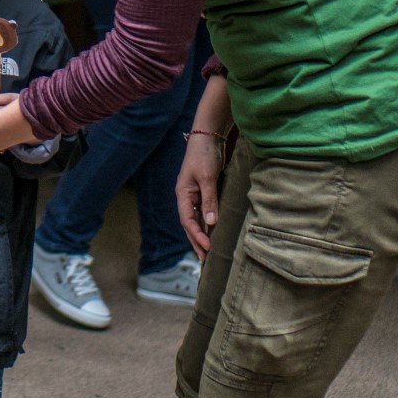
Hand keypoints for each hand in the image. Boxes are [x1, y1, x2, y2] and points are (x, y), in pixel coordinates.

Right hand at [176, 134, 222, 260]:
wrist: (208, 137)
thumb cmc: (204, 155)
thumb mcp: (207, 178)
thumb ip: (209, 200)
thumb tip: (211, 223)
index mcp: (182, 195)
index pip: (188, 221)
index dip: (197, 236)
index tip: (209, 247)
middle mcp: (186, 197)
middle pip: (190, 224)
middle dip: (197, 242)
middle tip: (206, 260)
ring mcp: (195, 195)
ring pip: (197, 220)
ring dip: (202, 235)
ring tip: (210, 252)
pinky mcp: (204, 192)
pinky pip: (204, 212)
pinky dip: (208, 224)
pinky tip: (215, 232)